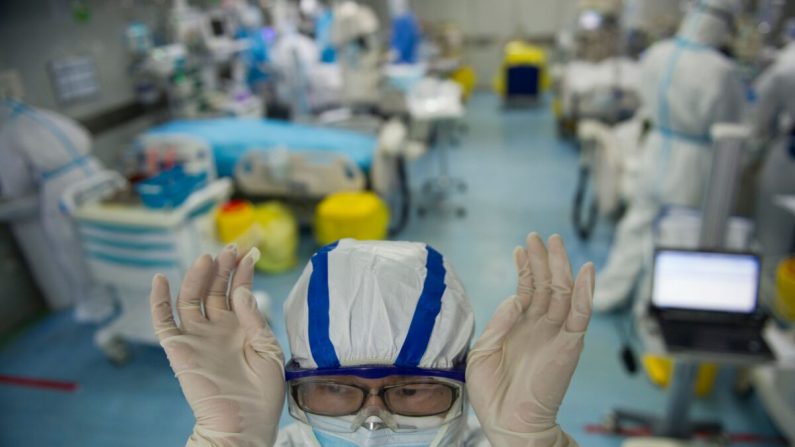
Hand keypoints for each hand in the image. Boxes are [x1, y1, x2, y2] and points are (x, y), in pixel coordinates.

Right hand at [150, 245, 284, 446]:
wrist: (243, 424)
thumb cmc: (263, 394)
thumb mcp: (269, 350)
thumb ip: (254, 319)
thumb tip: (241, 290)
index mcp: (242, 329)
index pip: (239, 292)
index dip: (243, 272)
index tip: (250, 252)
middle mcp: (218, 329)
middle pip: (215, 290)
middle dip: (222, 268)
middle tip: (230, 248)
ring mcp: (198, 337)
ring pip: (192, 298)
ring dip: (197, 277)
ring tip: (207, 258)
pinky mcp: (179, 349)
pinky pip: (163, 321)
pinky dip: (158, 300)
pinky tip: (161, 279)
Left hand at [467, 233, 593, 446]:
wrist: (507, 423)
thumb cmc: (492, 393)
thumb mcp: (484, 350)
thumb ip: (500, 321)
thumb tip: (515, 297)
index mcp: (519, 328)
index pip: (527, 290)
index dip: (525, 269)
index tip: (521, 248)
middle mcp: (539, 327)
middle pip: (547, 286)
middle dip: (543, 260)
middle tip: (539, 236)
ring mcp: (555, 335)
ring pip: (563, 293)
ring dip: (560, 267)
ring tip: (554, 242)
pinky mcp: (568, 346)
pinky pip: (580, 315)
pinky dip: (585, 293)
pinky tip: (585, 271)